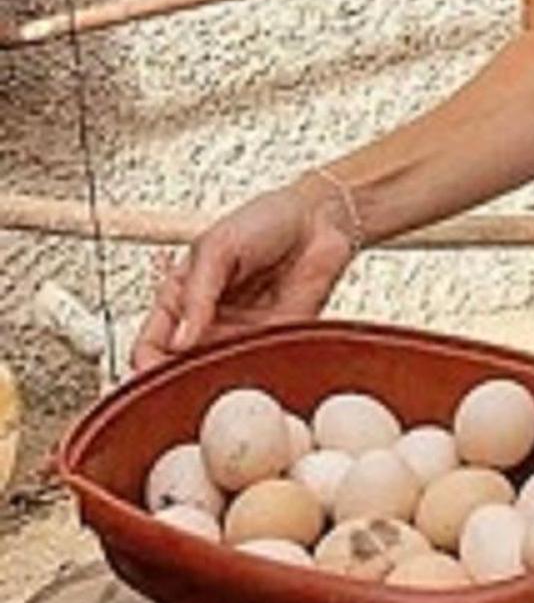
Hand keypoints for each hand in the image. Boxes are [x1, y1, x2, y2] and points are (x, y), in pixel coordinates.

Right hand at [128, 178, 357, 373]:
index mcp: (182, 299)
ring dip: (219, 379)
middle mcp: (209, 323)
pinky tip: (254, 362)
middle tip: (186, 385)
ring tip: (222, 371)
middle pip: (182, 369)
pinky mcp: (276, 340)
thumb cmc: (264, 221)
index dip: (145, 364)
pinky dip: (256, 370)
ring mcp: (241, 335)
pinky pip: (260, 365)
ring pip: (220, 373)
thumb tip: (180, 340)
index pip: (150, 345)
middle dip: (181, 382)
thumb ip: (197, 293)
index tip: (151, 374)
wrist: (318, 217)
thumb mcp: (217, 246)